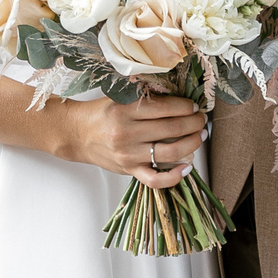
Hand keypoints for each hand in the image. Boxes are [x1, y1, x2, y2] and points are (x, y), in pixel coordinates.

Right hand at [53, 93, 202, 187]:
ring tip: (199, 135)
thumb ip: (144, 97)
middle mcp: (126, 134)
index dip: (185, 107)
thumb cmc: (100, 114)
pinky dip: (174, 176)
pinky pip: (156, 180)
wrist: (76, 134)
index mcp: (123, 111)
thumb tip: (178, 97)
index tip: (193, 106)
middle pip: (172, 129)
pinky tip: (187, 167)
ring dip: (192, 143)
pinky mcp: (129, 170)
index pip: (164, 107)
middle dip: (194, 122)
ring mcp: (129, 155)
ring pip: (171, 152)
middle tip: (200, 119)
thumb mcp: (118, 98)